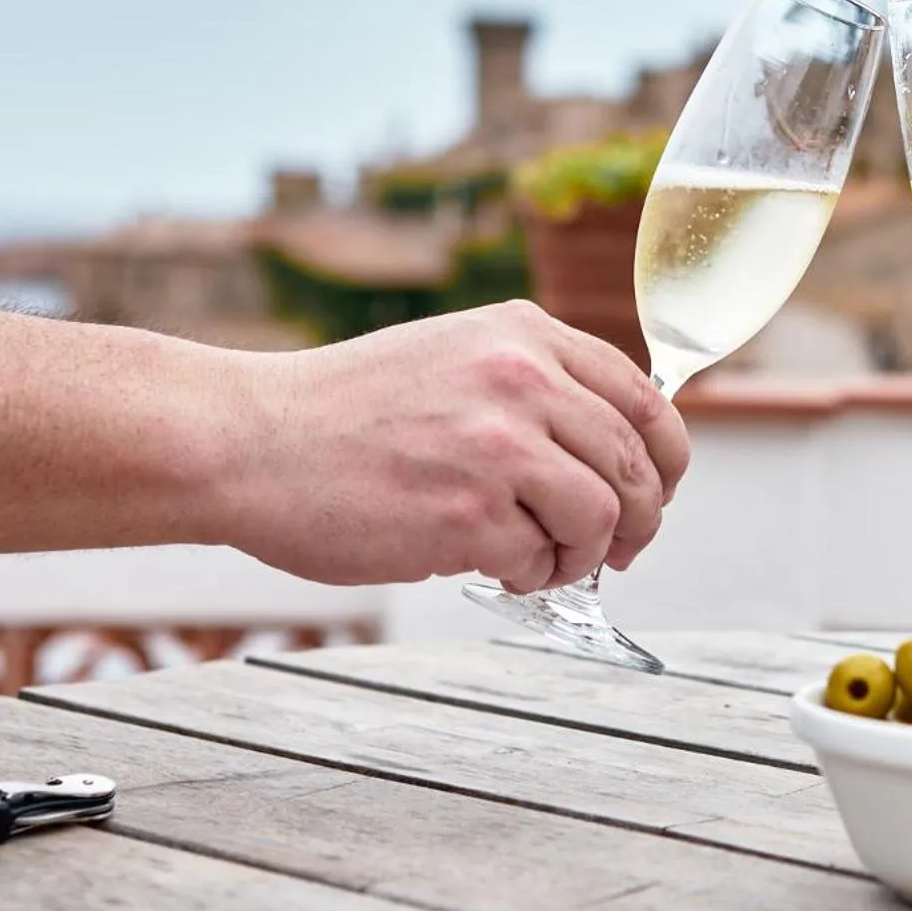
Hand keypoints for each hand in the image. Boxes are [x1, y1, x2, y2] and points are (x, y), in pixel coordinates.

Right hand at [215, 301, 690, 589]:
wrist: (245, 440)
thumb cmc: (345, 413)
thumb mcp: (455, 357)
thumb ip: (534, 384)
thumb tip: (617, 448)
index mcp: (524, 334)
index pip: (644, 398)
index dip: (666, 456)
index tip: (659, 489)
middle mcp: (522, 379)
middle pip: (637, 464)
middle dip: (638, 519)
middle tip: (617, 548)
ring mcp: (498, 446)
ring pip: (605, 516)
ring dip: (584, 553)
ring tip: (540, 559)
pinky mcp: (469, 514)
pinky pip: (543, 560)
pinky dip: (529, 575)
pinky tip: (487, 564)